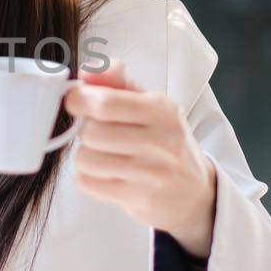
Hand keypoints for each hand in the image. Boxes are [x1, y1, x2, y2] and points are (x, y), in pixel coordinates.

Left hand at [63, 60, 218, 257]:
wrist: (195, 191)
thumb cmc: (165, 141)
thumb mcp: (151, 105)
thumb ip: (118, 83)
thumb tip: (87, 71)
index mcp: (162, 109)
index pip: (105, 102)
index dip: (79, 99)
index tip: (76, 100)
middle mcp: (160, 140)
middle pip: (90, 132)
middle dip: (85, 131)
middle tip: (98, 132)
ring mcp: (152, 173)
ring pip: (86, 159)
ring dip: (86, 156)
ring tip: (104, 155)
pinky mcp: (140, 199)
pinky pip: (88, 183)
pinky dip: (89, 178)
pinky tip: (107, 174)